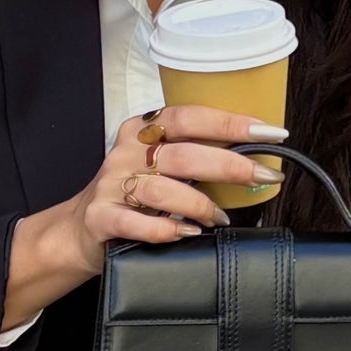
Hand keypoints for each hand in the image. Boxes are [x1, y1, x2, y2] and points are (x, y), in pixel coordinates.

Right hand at [2, 107, 288, 318]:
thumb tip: (254, 163)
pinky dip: (166, 229)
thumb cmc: (132, 194)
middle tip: (263, 177)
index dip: (231, 124)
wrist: (79, 229)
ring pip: (161, 190)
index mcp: (142, 129)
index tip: (271, 133)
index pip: (190, 117)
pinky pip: (136, 223)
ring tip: (219, 218)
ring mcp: (111, 185)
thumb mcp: (157, 163)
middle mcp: (126, 152)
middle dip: (230, 166)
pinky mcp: (102, 217)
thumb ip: (193, 156)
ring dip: (199, 205)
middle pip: (183, 155)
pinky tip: (186, 233)